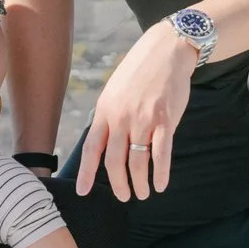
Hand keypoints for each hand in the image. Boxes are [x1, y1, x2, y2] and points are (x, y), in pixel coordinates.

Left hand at [77, 24, 196, 201]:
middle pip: (115, 161)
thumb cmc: (140, 71)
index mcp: (105, 110)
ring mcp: (144, 119)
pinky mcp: (165, 120)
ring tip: (143, 193)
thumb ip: (110, 116)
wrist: (166, 50)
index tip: (83, 191)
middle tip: (123, 197)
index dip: (86, 172)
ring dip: (140, 182)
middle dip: (118, 184)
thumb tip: (105, 142)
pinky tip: (160, 184)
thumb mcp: (114, 90)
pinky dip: (160, 173)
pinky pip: (161, 154)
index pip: (92, 148)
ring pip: (138, 161)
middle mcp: (121, 117)